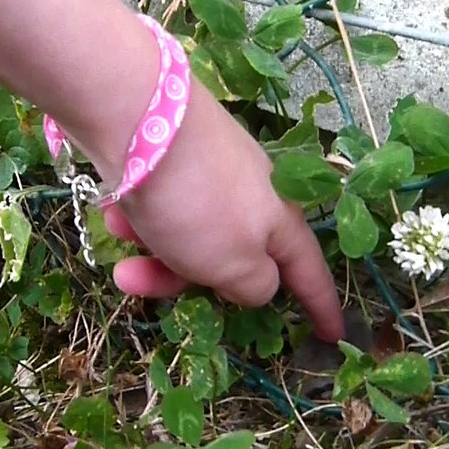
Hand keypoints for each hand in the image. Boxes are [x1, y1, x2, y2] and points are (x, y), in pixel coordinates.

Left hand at [95, 78, 345, 342]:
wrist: (138, 114)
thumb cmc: (196, 202)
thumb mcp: (233, 264)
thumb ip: (254, 286)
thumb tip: (256, 285)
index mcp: (280, 224)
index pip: (308, 274)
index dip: (321, 307)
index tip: (333, 335)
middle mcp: (254, 198)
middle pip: (232, 261)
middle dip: (185, 281)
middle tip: (140, 285)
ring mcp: (215, 175)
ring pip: (190, 237)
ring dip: (152, 252)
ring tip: (118, 250)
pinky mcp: (178, 156)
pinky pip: (165, 207)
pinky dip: (141, 219)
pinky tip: (116, 212)